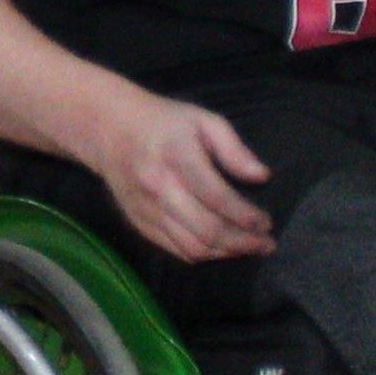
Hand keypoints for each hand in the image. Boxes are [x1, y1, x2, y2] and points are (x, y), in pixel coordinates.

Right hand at [68, 89, 272, 262]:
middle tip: (266, 244)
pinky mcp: (139, 222)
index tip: (266, 222)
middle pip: (207, 229)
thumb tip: (261, 176)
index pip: (217, 197)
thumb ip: (233, 148)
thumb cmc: (164, 122)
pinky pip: (175, 249)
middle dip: (243, 242)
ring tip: (249, 249)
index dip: (246, 216)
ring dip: (226, 253)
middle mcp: (159, 187)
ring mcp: (147, 209)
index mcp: (177, 156)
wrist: (110, 130)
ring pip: (192, 247)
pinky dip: (203, 254)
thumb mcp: (203, 120)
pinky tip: (221, 249)